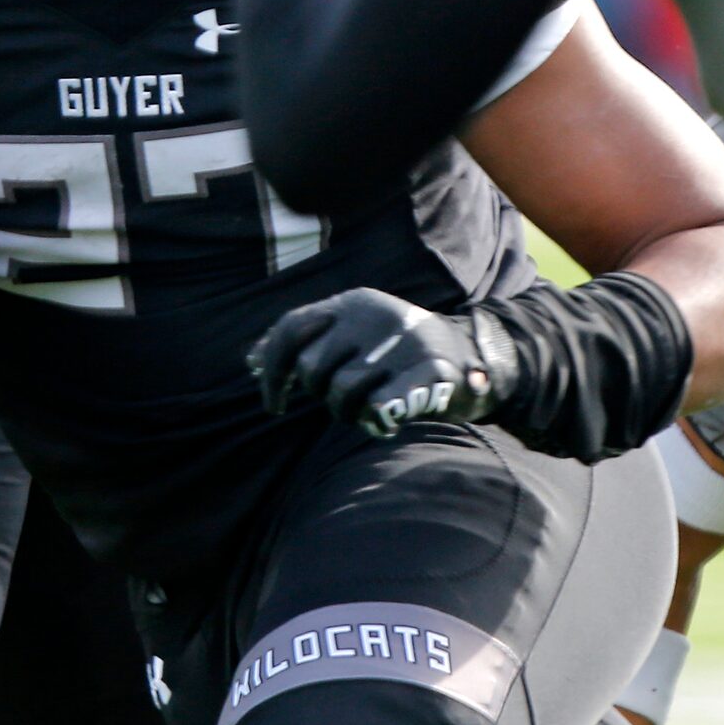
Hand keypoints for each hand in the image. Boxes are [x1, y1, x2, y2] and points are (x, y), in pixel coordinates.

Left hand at [247, 288, 515, 439]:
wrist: (474, 358)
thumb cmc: (398, 353)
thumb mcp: (353, 334)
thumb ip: (307, 341)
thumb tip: (249, 360)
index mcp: (353, 302)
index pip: (291, 330)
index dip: (272, 370)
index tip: (273, 403)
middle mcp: (375, 316)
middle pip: (312, 367)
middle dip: (318, 395)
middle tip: (343, 403)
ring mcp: (403, 343)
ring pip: (341, 391)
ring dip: (348, 413)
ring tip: (369, 409)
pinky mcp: (429, 374)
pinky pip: (377, 408)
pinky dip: (374, 421)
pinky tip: (386, 419)